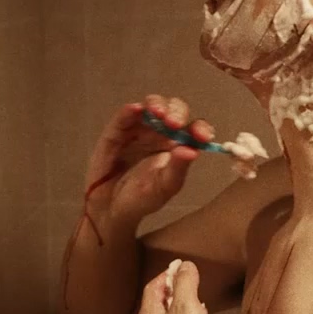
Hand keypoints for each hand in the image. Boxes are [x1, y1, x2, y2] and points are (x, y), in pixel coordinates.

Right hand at [83, 95, 214, 225]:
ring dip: (156, 105)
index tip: (202, 136)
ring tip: (157, 114)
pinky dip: (129, 111)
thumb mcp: (164, 187)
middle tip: (174, 124)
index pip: (194, 129)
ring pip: (151, 106)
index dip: (200, 128)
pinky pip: (123, 117)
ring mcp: (139, 129)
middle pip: (174, 110)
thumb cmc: (142, 199)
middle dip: (177, 112)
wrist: (111, 208)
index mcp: (179, 145)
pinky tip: (135, 109)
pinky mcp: (117, 131)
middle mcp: (162, 132)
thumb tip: (192, 151)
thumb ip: (178, 169)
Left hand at [136, 259, 214, 313]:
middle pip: (157, 303)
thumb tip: (185, 266)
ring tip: (195, 302)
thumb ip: (186, 283)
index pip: (153, 286)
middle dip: (172, 290)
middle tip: (187, 281)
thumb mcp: (187, 306)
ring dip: (178, 307)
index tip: (180, 266)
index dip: (167, 273)